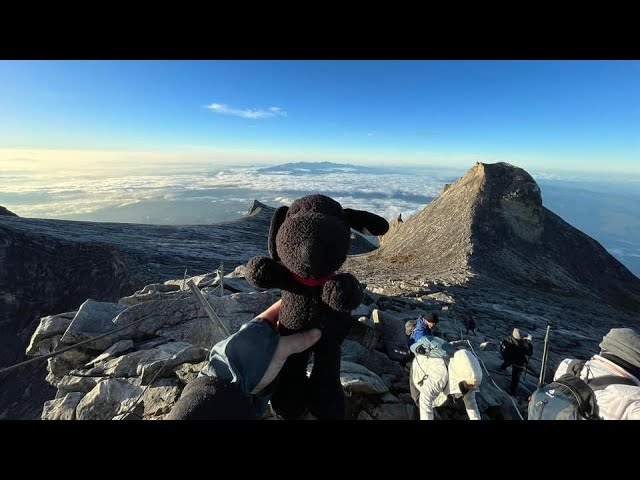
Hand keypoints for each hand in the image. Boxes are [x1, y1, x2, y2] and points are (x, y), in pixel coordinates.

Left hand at [200, 299, 321, 396]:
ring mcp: (268, 344)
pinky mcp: (271, 356)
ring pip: (286, 335)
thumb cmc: (253, 361)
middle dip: (299, 322)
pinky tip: (307, 346)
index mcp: (262, 323)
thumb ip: (298, 340)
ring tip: (316, 331)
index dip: (292, 304)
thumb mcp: (279, 349)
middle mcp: (264, 331)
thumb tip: (317, 332)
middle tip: (316, 319)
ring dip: (298, 335)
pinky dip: (296, 346)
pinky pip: (286, 347)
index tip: (308, 302)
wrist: (239, 385)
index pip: (279, 307)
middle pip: (284, 322)